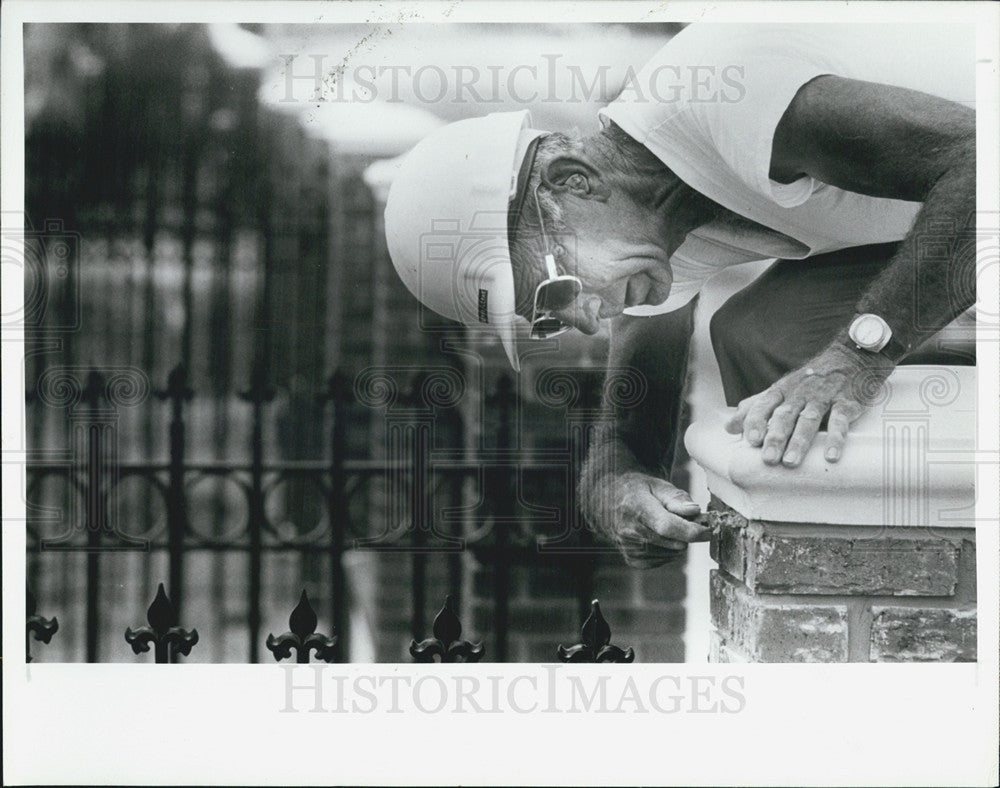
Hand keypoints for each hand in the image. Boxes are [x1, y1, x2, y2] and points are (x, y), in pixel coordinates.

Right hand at [581, 471, 711, 568]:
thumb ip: (677, 498)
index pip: (667, 526)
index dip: (691, 531)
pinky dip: (669, 550)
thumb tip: (694, 512)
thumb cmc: (639, 490)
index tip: (707, 530)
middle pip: (673, 542)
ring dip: (679, 541)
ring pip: (672, 553)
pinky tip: (661, 536)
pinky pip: (664, 560)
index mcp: (636, 507)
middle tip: (686, 518)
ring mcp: (629, 547)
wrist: (609, 499)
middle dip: (688, 533)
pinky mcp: (632, 559)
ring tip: (669, 524)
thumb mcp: (658, 485)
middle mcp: (629, 530)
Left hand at [725, 342, 892, 466]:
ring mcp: (823, 398)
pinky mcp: (846, 403)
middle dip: (775, 437)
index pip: (763, 405)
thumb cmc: (809, 381)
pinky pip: (841, 421)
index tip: (750, 440)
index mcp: (780, 391)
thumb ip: (755, 408)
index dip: (756, 422)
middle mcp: (799, 394)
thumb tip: (729, 427)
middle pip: (785, 416)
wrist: (849, 358)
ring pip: (809, 419)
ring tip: (791, 462)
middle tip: (768, 458)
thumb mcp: (780, 390)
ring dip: (799, 441)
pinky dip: (836, 438)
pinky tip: (831, 455)